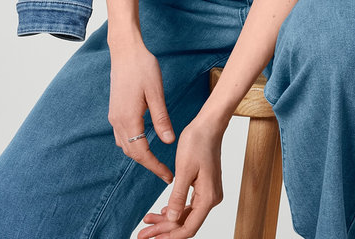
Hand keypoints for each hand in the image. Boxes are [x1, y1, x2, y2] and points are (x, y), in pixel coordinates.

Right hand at [108, 37, 175, 183]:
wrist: (125, 50)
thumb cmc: (142, 67)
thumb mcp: (156, 93)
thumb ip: (161, 119)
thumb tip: (168, 142)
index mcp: (129, 119)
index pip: (141, 153)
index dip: (155, 166)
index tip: (168, 176)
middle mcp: (117, 121)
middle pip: (131, 153)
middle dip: (148, 164)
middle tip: (166, 172)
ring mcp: (114, 116)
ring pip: (125, 145)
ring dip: (139, 155)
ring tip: (156, 160)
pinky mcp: (115, 110)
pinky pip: (122, 135)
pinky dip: (132, 144)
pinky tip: (144, 141)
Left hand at [137, 114, 224, 238]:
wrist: (208, 126)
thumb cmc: (197, 142)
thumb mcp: (184, 170)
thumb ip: (178, 197)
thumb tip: (172, 219)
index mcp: (208, 197)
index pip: (189, 227)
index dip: (170, 236)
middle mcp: (211, 199)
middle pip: (186, 223)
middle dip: (164, 230)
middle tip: (142, 234)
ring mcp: (208, 193)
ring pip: (186, 215)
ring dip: (167, 220)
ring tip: (147, 222)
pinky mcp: (204, 187)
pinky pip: (188, 204)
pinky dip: (174, 208)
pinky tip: (162, 210)